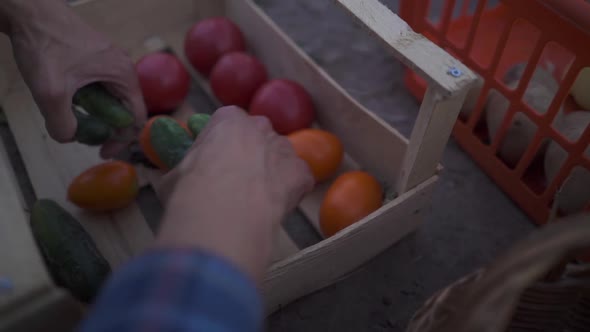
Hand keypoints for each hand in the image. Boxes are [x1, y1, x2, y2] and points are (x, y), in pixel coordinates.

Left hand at [5, 0, 145, 157]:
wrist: (29, 12)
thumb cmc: (45, 43)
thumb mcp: (51, 92)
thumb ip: (62, 123)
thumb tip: (68, 138)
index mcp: (123, 75)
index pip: (137, 118)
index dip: (122, 140)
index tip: (102, 151)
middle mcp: (121, 69)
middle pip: (124, 110)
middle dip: (107, 129)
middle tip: (86, 139)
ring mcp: (108, 63)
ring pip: (110, 100)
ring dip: (95, 115)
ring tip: (73, 121)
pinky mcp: (94, 59)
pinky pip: (98, 88)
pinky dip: (87, 101)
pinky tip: (67, 102)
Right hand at [155, 106, 313, 281]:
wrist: (224, 215)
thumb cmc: (192, 190)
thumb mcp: (173, 176)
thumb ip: (184, 169)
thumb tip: (179, 179)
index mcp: (228, 120)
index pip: (228, 122)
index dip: (221, 144)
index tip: (215, 162)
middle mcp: (260, 127)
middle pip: (258, 135)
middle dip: (250, 153)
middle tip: (236, 180)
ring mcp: (284, 149)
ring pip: (280, 156)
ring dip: (272, 170)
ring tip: (256, 197)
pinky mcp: (301, 173)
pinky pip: (299, 178)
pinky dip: (291, 189)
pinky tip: (276, 205)